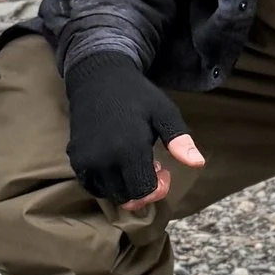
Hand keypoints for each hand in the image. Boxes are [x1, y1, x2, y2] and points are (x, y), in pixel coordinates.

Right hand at [64, 53, 206, 208]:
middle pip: (127, 197)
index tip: (164, 171)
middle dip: (142, 189)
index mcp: (129, 150)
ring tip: (132, 164)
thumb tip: (199, 163)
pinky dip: (106, 183)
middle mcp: (104, 160)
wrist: (98, 78)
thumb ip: (179, 141)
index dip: (158, 189)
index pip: (144, 191)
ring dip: (124, 187)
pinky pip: (91, 185)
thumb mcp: (164, 113)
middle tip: (149, 165)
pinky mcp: (75, 158)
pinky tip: (116, 164)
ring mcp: (86, 160)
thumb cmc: (137, 95)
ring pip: (108, 194)